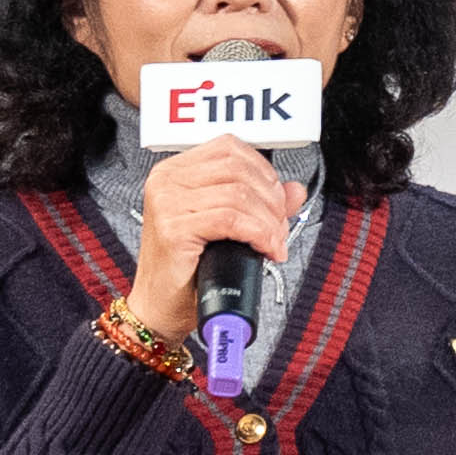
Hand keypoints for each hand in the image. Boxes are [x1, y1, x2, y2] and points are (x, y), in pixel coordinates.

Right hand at [130, 139, 302, 309]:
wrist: (160, 306)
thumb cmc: (187, 270)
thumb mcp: (227, 228)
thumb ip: (260, 204)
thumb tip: (295, 190)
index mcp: (175, 171)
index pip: (230, 148)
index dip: (263, 171)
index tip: (277, 200)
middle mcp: (166, 180)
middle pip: (238, 169)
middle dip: (271, 199)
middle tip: (280, 228)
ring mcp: (167, 202)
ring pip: (238, 194)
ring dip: (268, 222)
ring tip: (274, 244)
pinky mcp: (173, 229)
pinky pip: (230, 219)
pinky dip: (258, 234)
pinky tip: (265, 249)